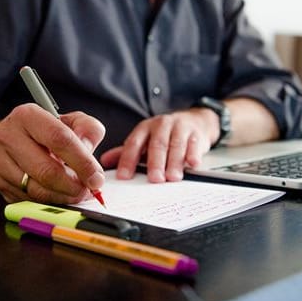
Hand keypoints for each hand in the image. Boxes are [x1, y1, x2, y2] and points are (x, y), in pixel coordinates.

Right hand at [0, 104, 105, 202]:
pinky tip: (59, 195)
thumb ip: (88, 130)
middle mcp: (7, 136)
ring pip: (37, 190)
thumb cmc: (45, 132)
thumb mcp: (71, 121)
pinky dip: (48, 202)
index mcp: (27, 116)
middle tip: (88, 191)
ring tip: (76, 193)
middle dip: (73, 186)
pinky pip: (28, 200)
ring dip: (62, 196)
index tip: (97, 178)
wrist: (10, 139)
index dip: (82, 162)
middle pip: (46, 170)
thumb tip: (90, 155)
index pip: (60, 140)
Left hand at [100, 109, 217, 182]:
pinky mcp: (197, 134)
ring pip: (176, 145)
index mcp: (145, 128)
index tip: (124, 177)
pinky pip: (195, 145)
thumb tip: (104, 161)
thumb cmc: (165, 135)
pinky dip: (194, 155)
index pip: (133, 143)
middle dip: (155, 163)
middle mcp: (161, 125)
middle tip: (154, 179)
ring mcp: (180, 128)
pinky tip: (192, 164)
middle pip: (157, 145)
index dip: (127, 160)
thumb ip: (127, 152)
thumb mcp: (145, 140)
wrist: (195, 121)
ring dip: (174, 162)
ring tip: (172, 178)